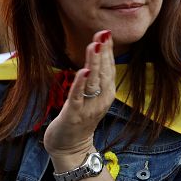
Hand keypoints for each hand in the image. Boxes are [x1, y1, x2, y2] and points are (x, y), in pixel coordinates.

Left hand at [44, 30, 114, 168]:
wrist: (71, 147)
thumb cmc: (80, 118)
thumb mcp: (93, 96)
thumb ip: (97, 78)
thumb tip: (98, 54)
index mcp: (107, 93)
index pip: (109, 67)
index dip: (108, 50)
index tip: (107, 33)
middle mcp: (102, 99)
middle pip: (104, 72)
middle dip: (103, 52)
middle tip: (103, 33)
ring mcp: (89, 107)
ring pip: (93, 82)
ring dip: (94, 63)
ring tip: (94, 46)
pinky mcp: (74, 115)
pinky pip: (78, 97)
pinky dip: (81, 84)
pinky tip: (83, 71)